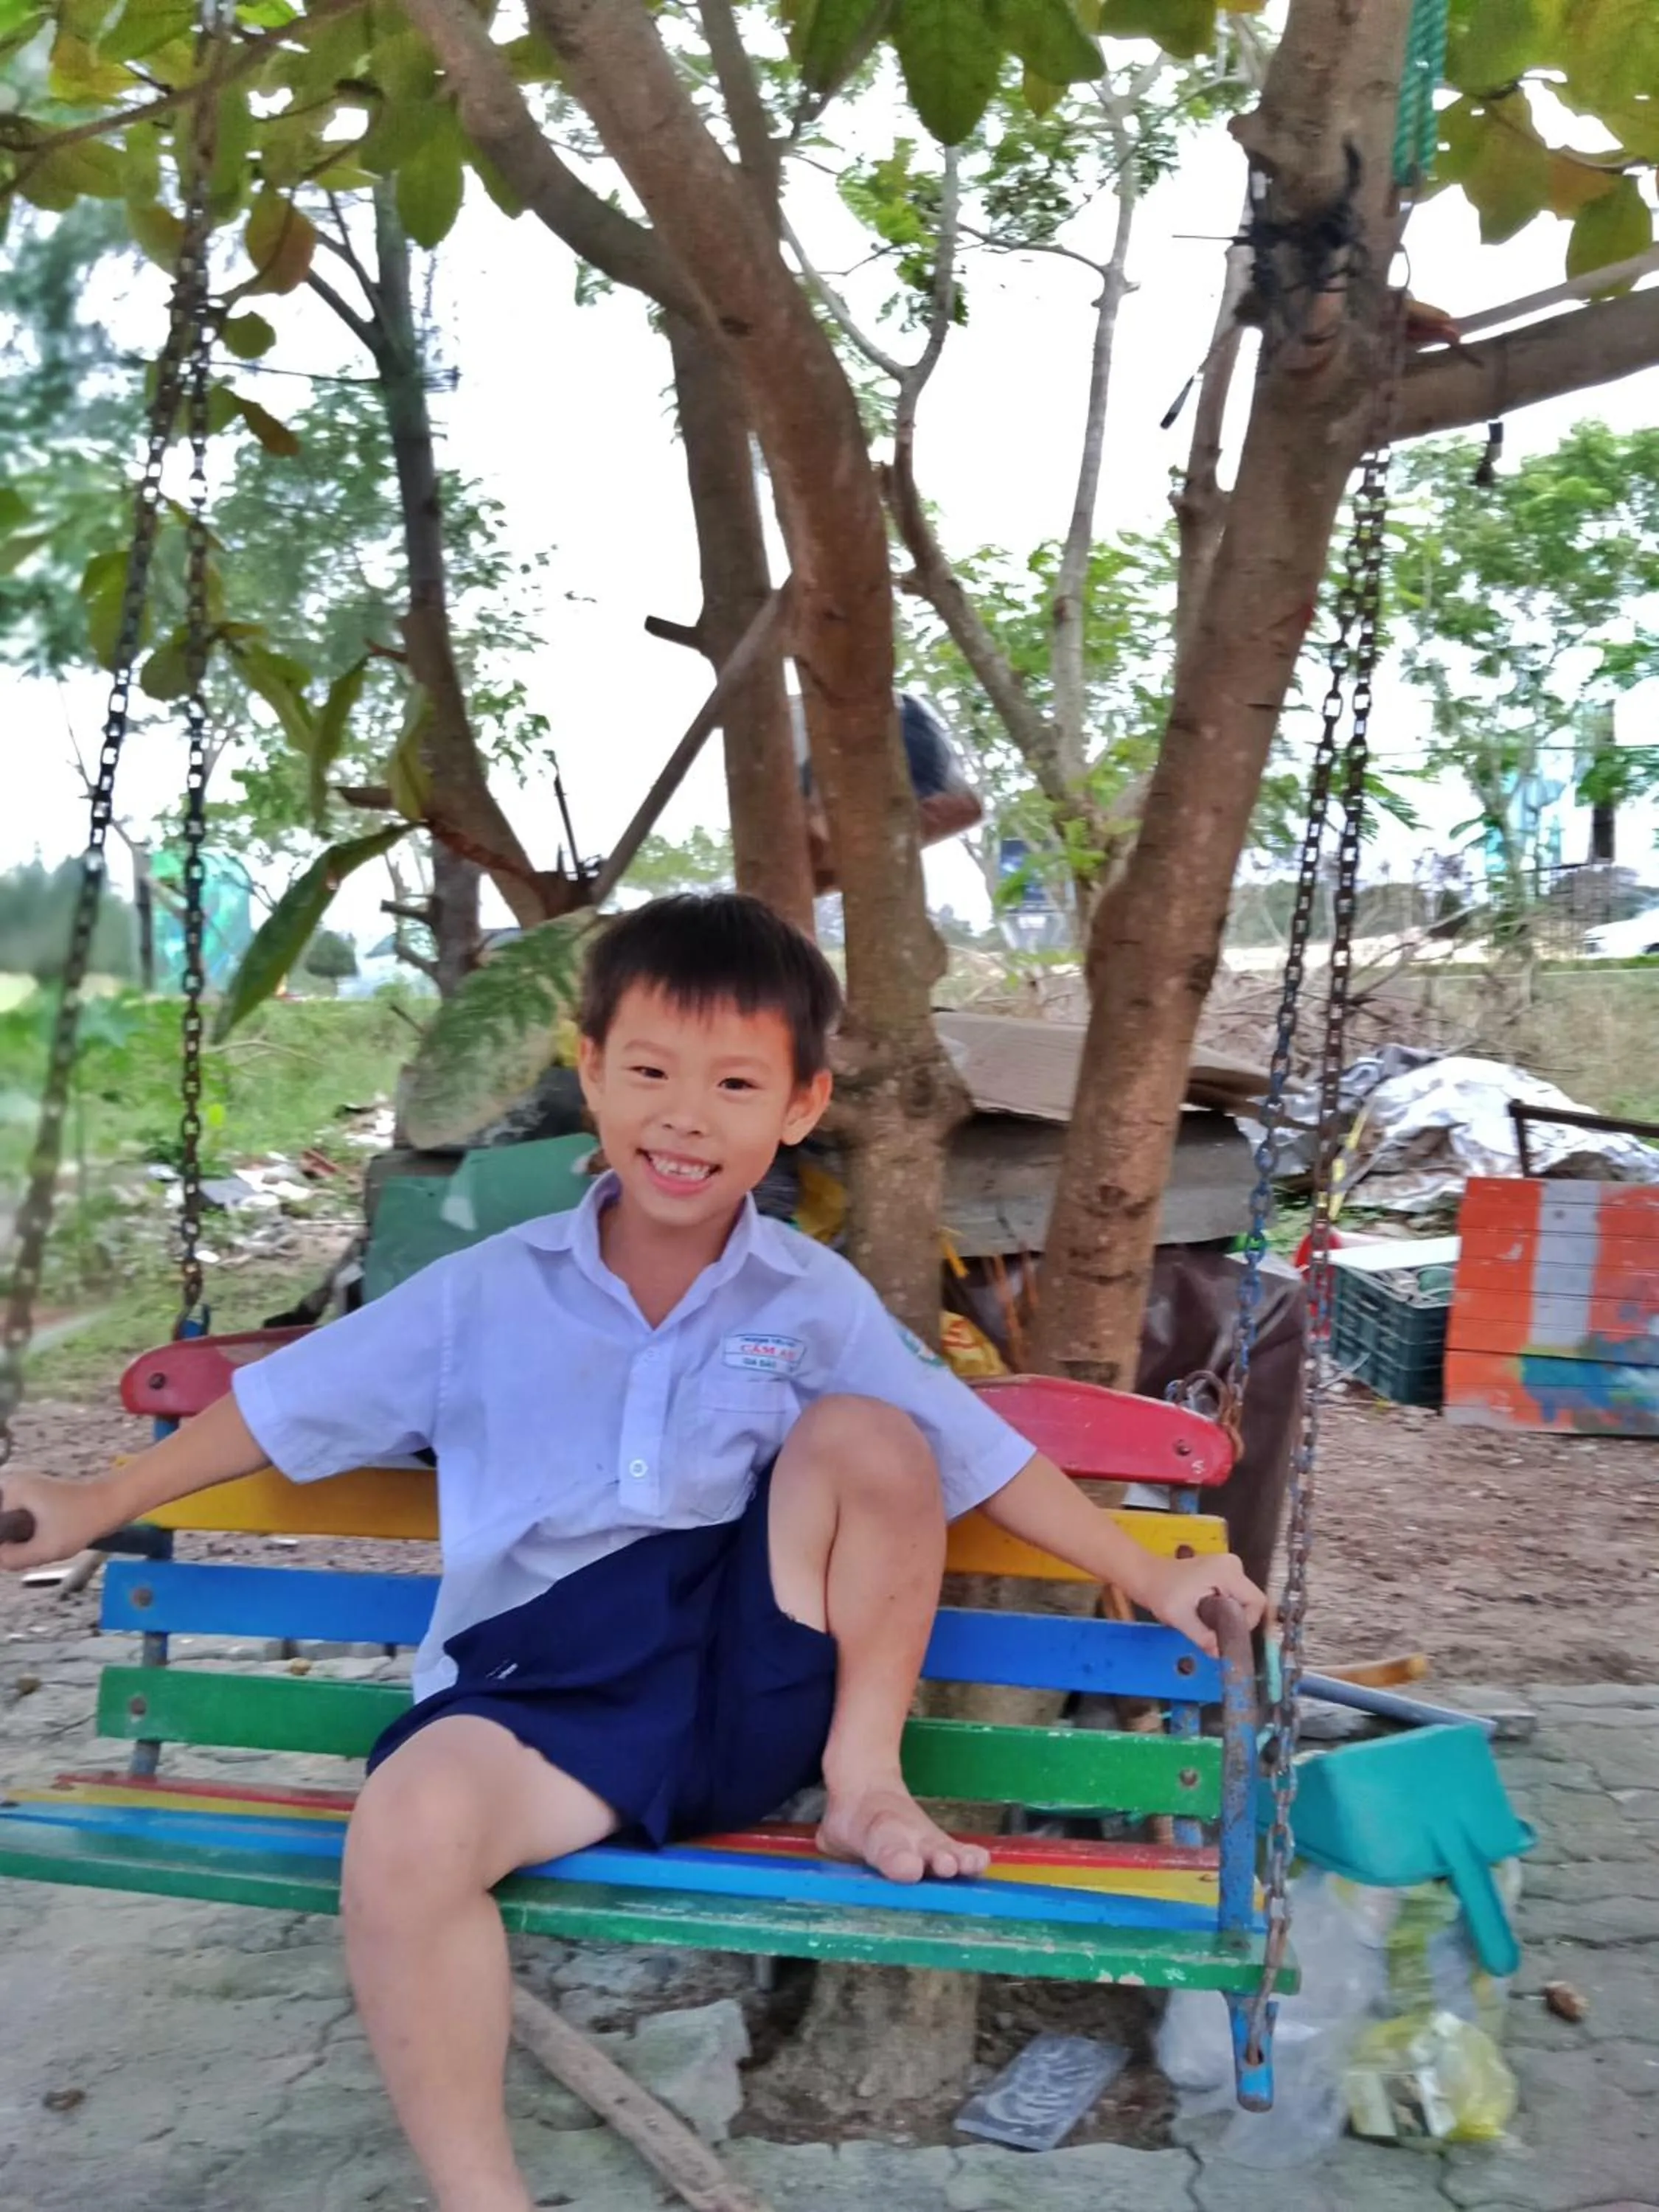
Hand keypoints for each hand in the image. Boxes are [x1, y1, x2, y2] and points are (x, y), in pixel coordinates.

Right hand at [0, 1470, 114, 1573]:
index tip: (26, 1551)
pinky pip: (25, 1525)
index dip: (7, 1545)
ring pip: (13, 1528)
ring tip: (47, 1543)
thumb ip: (13, 1558)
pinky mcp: (38, 1500)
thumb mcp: (45, 1548)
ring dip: (26, 1542)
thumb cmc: (82, 1521)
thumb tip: (0, 1559)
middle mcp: (16, 1486)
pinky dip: (34, 1537)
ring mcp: (27, 1492)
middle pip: (4, 1527)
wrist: (113, 1505)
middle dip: (17, 1544)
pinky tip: (50, 1540)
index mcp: (12, 1490)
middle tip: (39, 1548)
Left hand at [1140, 1551, 1265, 1657]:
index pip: (1256, 1602)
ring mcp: (1228, 1567)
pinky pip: (1234, 1595)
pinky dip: (1225, 1608)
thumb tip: (1221, 1654)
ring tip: (1207, 1621)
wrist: (1145, 1575)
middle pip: (1251, 1601)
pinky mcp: (1222, 1572)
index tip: (1227, 1634)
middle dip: (1237, 1620)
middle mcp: (1232, 1565)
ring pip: (1243, 1600)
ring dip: (1230, 1615)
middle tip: (1215, 1631)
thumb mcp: (1180, 1617)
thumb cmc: (1160, 1591)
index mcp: (1227, 1572)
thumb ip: (1203, 1637)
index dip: (1247, 1622)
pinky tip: (1207, 1614)